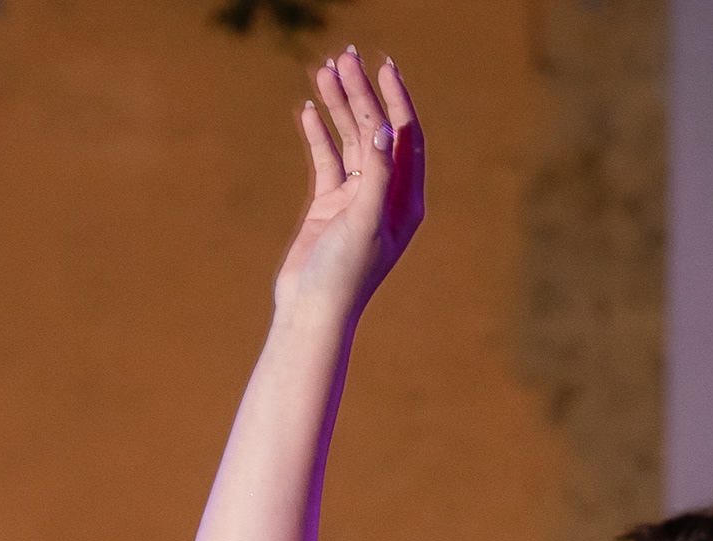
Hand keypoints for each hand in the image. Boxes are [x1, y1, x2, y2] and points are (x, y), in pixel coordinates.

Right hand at [272, 50, 425, 320]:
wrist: (313, 311)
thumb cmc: (346, 274)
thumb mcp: (366, 221)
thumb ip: (376, 174)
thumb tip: (382, 127)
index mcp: (406, 200)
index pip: (405, 137)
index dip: (396, 99)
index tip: (383, 66)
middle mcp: (385, 195)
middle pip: (376, 131)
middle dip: (362, 93)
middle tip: (344, 57)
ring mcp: (356, 198)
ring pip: (349, 140)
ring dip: (338, 106)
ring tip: (323, 71)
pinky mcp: (329, 205)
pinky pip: (326, 159)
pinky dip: (317, 133)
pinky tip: (307, 110)